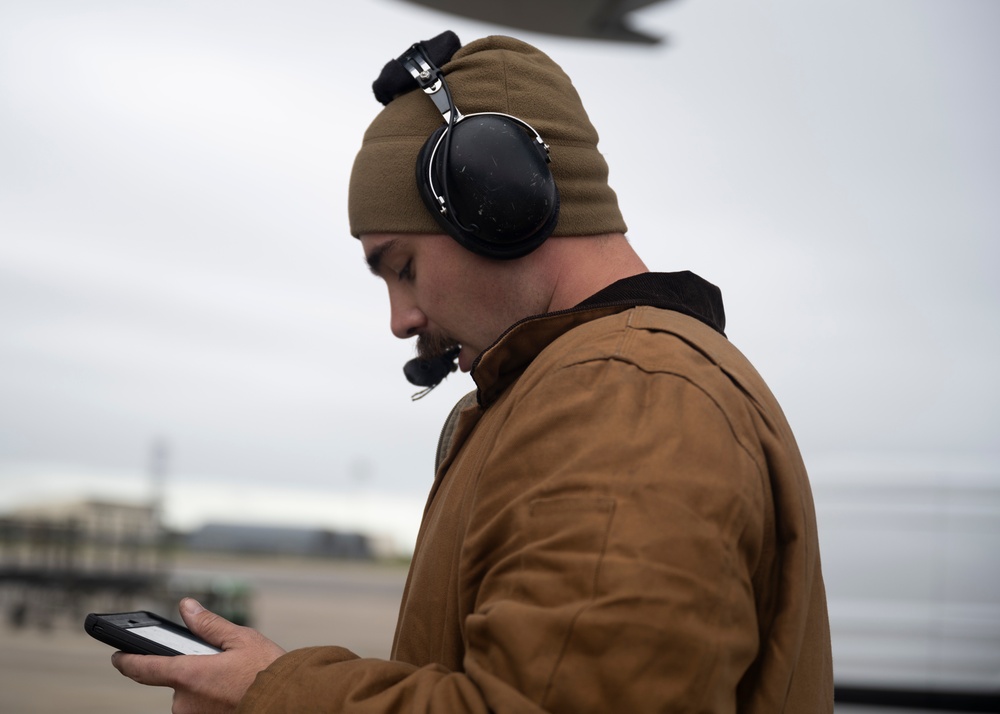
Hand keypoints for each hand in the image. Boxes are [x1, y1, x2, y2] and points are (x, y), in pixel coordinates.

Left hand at [112, 597, 285, 713]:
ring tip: (235, 680)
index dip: (127, 660)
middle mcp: (185, 702)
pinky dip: (213, 699)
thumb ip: (209, 624)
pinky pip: (202, 708)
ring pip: (191, 696)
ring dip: (205, 686)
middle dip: (194, 669)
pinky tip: (235, 692)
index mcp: (189, 675)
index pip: (144, 667)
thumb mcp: (241, 639)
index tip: (117, 656)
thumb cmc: (268, 673)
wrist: (289, 703)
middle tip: (223, 663)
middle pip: (178, 680)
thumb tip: (187, 608)